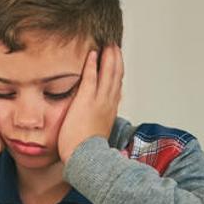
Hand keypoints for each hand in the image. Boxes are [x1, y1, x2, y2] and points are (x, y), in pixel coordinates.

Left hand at [58, 45, 123, 162]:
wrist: (85, 158)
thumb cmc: (87, 151)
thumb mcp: (97, 134)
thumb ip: (98, 124)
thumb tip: (98, 122)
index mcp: (109, 112)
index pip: (116, 88)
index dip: (117, 74)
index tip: (117, 63)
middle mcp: (108, 104)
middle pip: (116, 77)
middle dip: (116, 60)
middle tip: (115, 47)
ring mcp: (98, 101)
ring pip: (108, 74)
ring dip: (108, 58)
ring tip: (108, 45)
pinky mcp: (86, 101)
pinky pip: (91, 78)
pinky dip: (92, 65)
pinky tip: (92, 54)